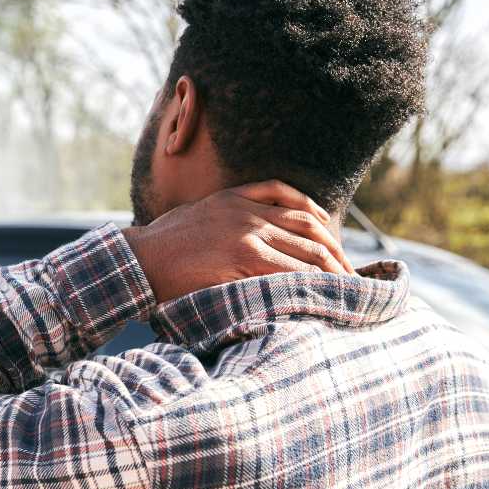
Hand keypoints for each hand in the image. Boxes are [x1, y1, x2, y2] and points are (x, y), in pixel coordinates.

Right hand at [123, 180, 354, 302]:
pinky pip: (288, 269)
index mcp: (237, 197)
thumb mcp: (197, 217)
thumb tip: (250, 239)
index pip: (295, 202)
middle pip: (309, 226)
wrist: (138, 260)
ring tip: (345, 289)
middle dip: (335, 252)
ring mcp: (247, 232)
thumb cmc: (161, 247)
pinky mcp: (243, 257)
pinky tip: (320, 292)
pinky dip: (308, 281)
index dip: (321, 225)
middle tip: (350, 275)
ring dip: (330, 271)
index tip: (333, 246)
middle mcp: (247, 211)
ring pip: (305, 249)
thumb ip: (226, 218)